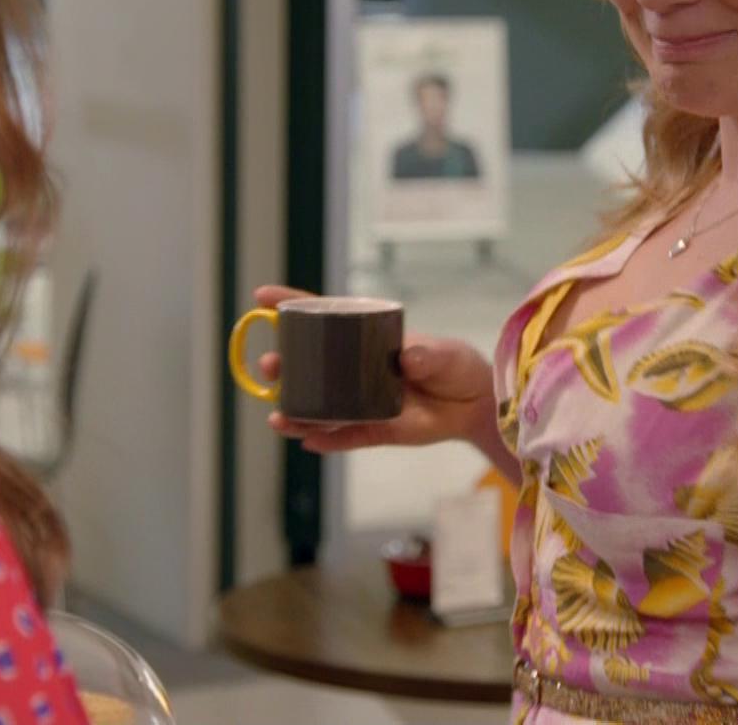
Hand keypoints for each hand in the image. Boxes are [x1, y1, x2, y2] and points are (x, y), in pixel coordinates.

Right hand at [249, 285, 496, 453]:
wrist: (476, 404)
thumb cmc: (455, 366)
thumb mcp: (445, 353)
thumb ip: (429, 355)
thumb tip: (408, 359)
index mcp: (366, 340)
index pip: (324, 318)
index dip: (291, 306)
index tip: (261, 296)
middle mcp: (356, 371)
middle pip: (311, 368)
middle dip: (284, 368)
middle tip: (269, 367)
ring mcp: (363, 402)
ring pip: (321, 409)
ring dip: (296, 412)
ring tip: (278, 417)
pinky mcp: (377, 431)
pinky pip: (348, 438)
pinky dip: (328, 441)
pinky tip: (307, 440)